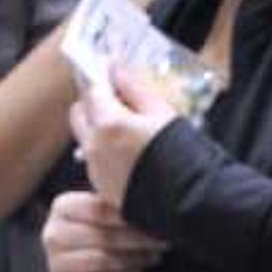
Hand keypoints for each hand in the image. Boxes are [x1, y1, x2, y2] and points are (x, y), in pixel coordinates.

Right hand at [41, 188, 164, 271]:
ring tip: (153, 258)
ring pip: (101, 262)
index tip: (154, 222)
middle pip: (102, 237)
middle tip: (160, 243)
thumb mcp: (104, 210)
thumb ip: (117, 203)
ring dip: (133, 261)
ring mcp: (54, 262)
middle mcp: (53, 234)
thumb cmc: (99, 229)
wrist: (79, 261)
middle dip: (137, 242)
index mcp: (63, 207)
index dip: (128, 216)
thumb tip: (151, 203)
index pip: (97, 209)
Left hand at [70, 67, 176, 203]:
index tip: (111, 69)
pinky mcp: (102, 187)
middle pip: (79, 112)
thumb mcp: (163, 113)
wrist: (191, 202)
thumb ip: (135, 88)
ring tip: (129, 128)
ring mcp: (96, 168)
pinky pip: (96, 159)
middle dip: (93, 102)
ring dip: (98, 127)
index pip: (93, 88)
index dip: (102, 76)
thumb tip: (117, 70)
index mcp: (109, 123)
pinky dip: (106, 150)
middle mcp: (95, 146)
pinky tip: (131, 152)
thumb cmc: (183, 156)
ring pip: (86, 137)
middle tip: (117, 99)